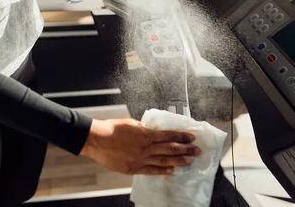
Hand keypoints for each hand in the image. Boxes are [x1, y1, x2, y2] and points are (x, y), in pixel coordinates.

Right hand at [80, 118, 200, 174]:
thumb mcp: (131, 124)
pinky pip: (151, 170)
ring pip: (163, 161)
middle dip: (185, 149)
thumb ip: (144, 129)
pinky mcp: (133, 168)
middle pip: (170, 149)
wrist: (97, 140)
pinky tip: (171, 171)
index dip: (182, 136)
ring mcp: (140, 159)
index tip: (192, 137)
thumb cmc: (112, 129)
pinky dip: (162, 171)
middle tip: (197, 151)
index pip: (169, 135)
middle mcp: (145, 147)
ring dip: (178, 161)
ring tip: (189, 161)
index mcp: (146, 134)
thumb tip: (153, 131)